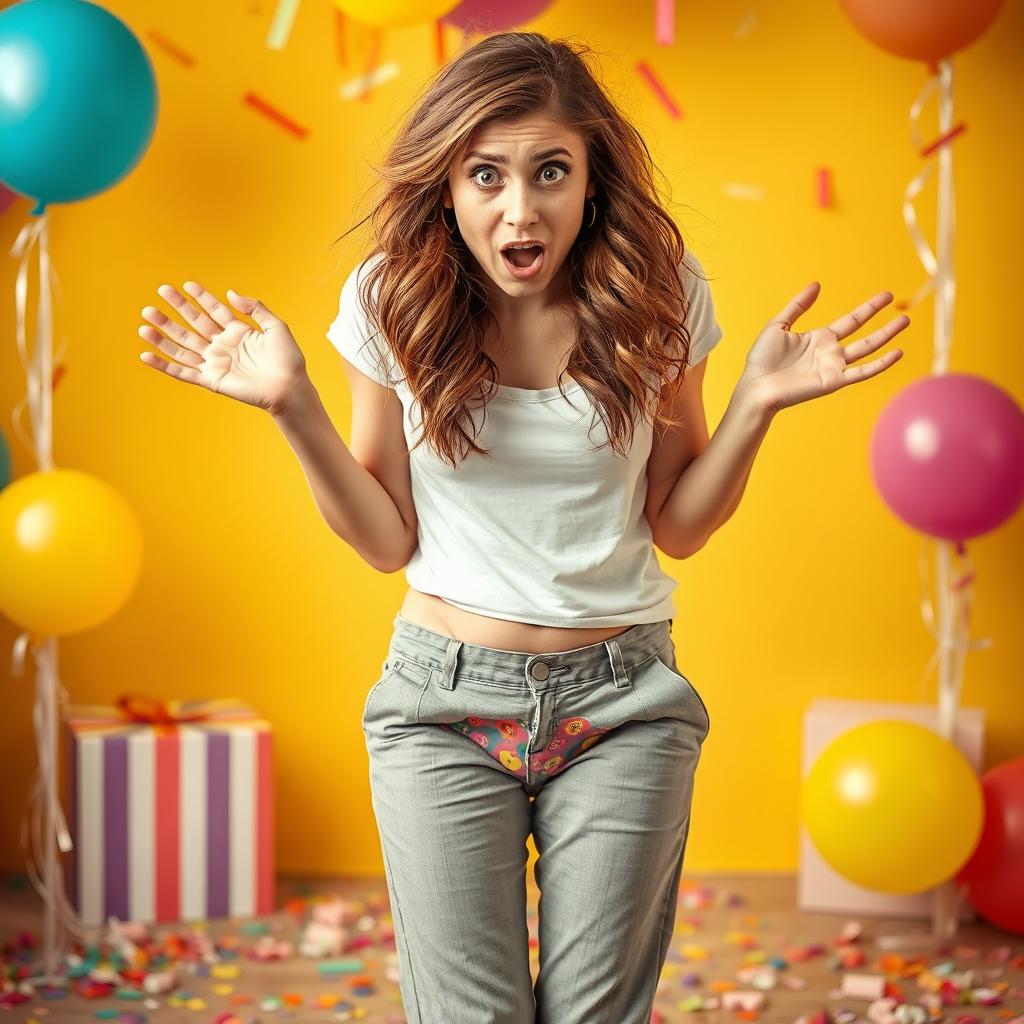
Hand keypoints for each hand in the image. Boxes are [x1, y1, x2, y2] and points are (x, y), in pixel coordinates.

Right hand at [138, 282, 308, 415]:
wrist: (290, 389)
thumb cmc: (288, 360)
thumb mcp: (276, 327)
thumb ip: (255, 307)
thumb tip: (230, 293)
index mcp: (238, 332)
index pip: (213, 310)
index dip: (200, 297)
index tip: (186, 284)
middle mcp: (223, 346)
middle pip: (194, 324)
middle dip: (176, 309)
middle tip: (160, 292)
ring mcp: (215, 363)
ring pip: (183, 346)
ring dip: (163, 335)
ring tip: (145, 321)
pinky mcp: (211, 380)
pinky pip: (183, 372)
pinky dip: (164, 365)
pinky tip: (146, 355)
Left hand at [737, 283, 909, 415]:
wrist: (756, 386)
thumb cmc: (762, 359)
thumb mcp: (778, 325)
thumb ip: (798, 305)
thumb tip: (816, 284)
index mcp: (820, 338)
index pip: (851, 320)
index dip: (869, 308)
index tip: (887, 296)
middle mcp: (831, 352)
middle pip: (865, 334)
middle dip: (884, 323)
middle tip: (905, 312)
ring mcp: (834, 367)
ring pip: (867, 349)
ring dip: (887, 337)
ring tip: (905, 322)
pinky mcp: (833, 381)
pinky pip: (862, 372)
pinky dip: (880, 364)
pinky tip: (897, 353)